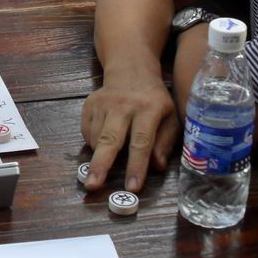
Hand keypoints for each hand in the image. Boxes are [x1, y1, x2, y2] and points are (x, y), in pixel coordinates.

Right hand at [81, 65, 178, 192]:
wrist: (131, 70)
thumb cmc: (155, 100)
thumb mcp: (170, 117)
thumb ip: (165, 142)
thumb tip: (157, 166)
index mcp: (149, 109)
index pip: (141, 141)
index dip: (137, 166)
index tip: (133, 188)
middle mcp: (124, 105)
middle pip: (110, 139)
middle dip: (101, 164)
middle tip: (92, 185)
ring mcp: (103, 103)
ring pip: (96, 138)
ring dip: (98, 157)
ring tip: (101, 168)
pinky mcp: (89, 104)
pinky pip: (87, 132)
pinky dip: (93, 145)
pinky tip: (103, 143)